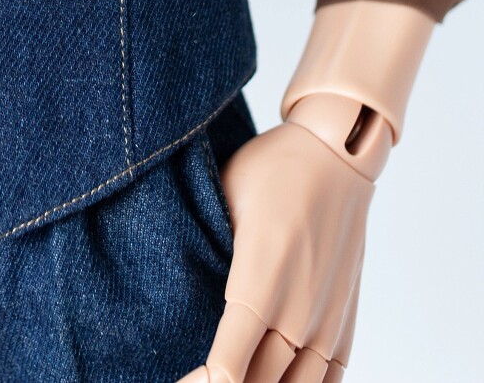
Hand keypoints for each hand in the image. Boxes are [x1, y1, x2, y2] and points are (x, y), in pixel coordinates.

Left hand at [176, 119, 372, 381]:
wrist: (335, 154)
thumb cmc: (271, 171)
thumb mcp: (222, 198)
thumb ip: (205, 251)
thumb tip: (168, 287)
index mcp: (261, 280)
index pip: (229, 368)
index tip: (181, 379)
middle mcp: (299, 310)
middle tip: (194, 378)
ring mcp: (328, 319)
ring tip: (230, 377)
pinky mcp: (346, 318)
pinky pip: (330, 378)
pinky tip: (277, 381)